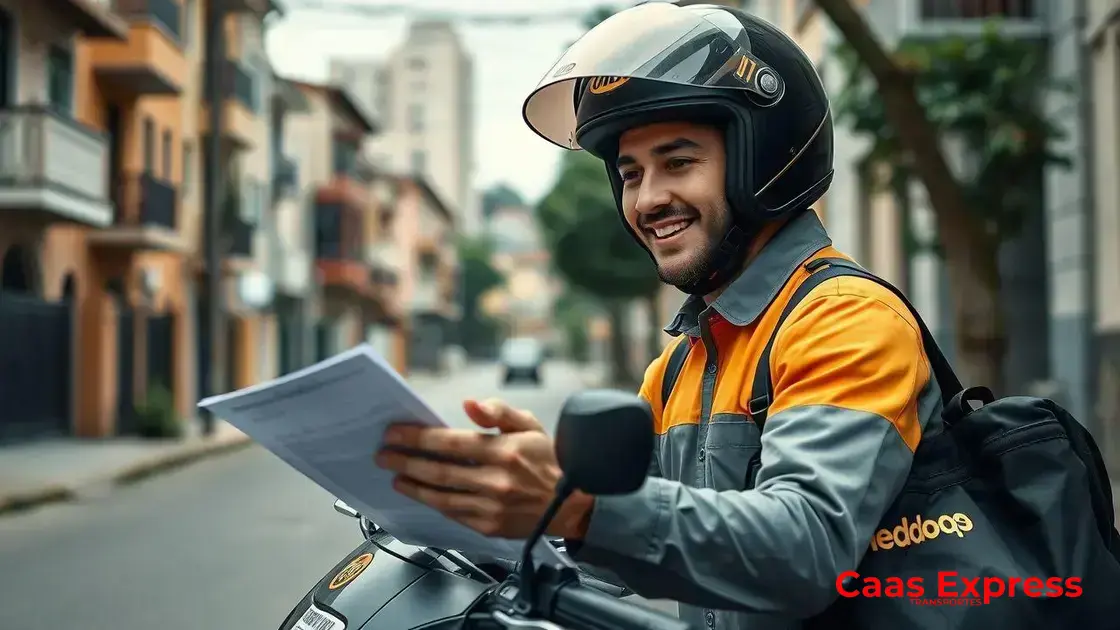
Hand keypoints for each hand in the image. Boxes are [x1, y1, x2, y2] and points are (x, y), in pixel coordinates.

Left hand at [375, 398, 592, 539]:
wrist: (571, 505)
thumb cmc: (548, 461)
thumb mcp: (529, 425)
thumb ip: (498, 411)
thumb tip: (470, 405)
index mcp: (504, 451)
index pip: (449, 442)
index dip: (417, 437)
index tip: (394, 433)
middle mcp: (495, 480)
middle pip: (438, 470)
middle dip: (405, 461)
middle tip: (384, 455)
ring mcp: (491, 507)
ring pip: (440, 496)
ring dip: (413, 486)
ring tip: (396, 477)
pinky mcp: (489, 526)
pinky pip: (452, 514)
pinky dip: (433, 503)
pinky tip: (421, 493)